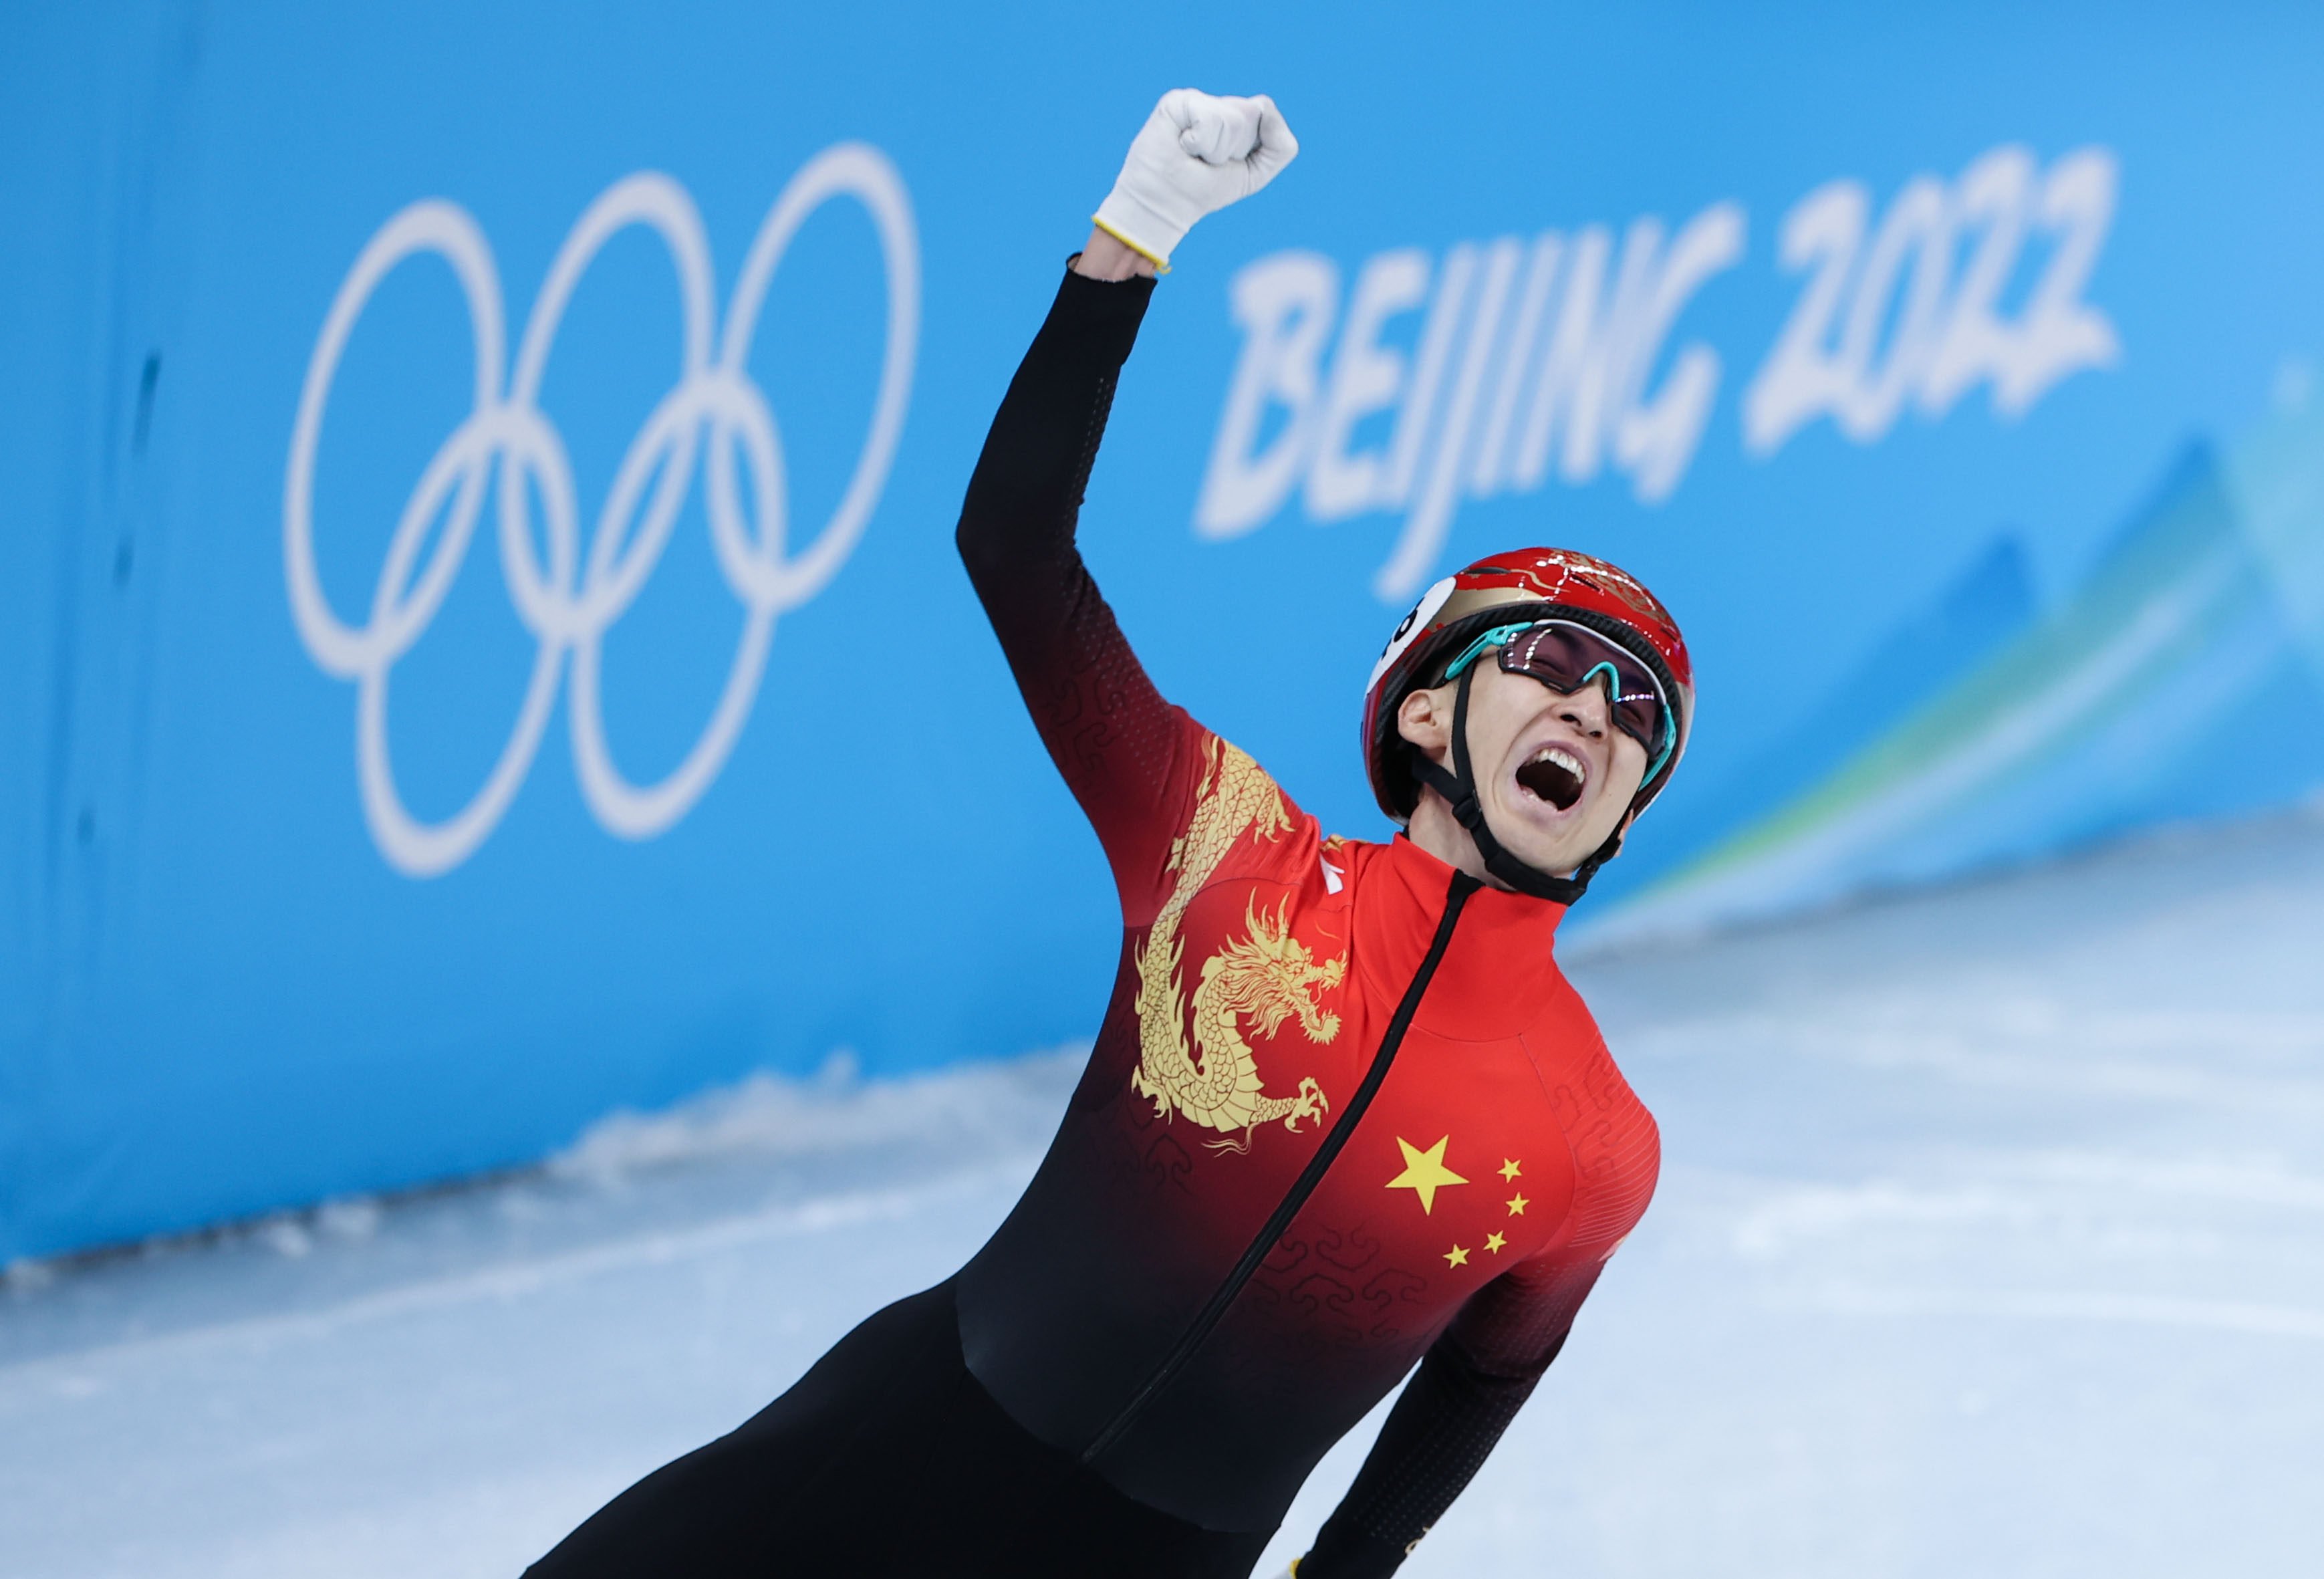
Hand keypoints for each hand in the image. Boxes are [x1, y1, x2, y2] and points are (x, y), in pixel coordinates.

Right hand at [1092, 88, 1297, 269]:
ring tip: (1194, 155)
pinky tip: (1183, 145)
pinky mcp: (1178, 100)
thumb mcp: (1256, 174)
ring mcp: (1198, 100)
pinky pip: (1208, 117)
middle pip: (1251, 114)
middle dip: (1235, 148)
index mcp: (1237, 117)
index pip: (1264, 113)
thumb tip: (1264, 106)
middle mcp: (1218, 104)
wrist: (1167, 202)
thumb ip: (1281, 146)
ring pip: (1233, 118)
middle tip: (1209, 160)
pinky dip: (1199, 142)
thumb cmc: (1206, 189)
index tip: (1227, 163)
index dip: (1250, 147)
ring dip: (1215, 148)